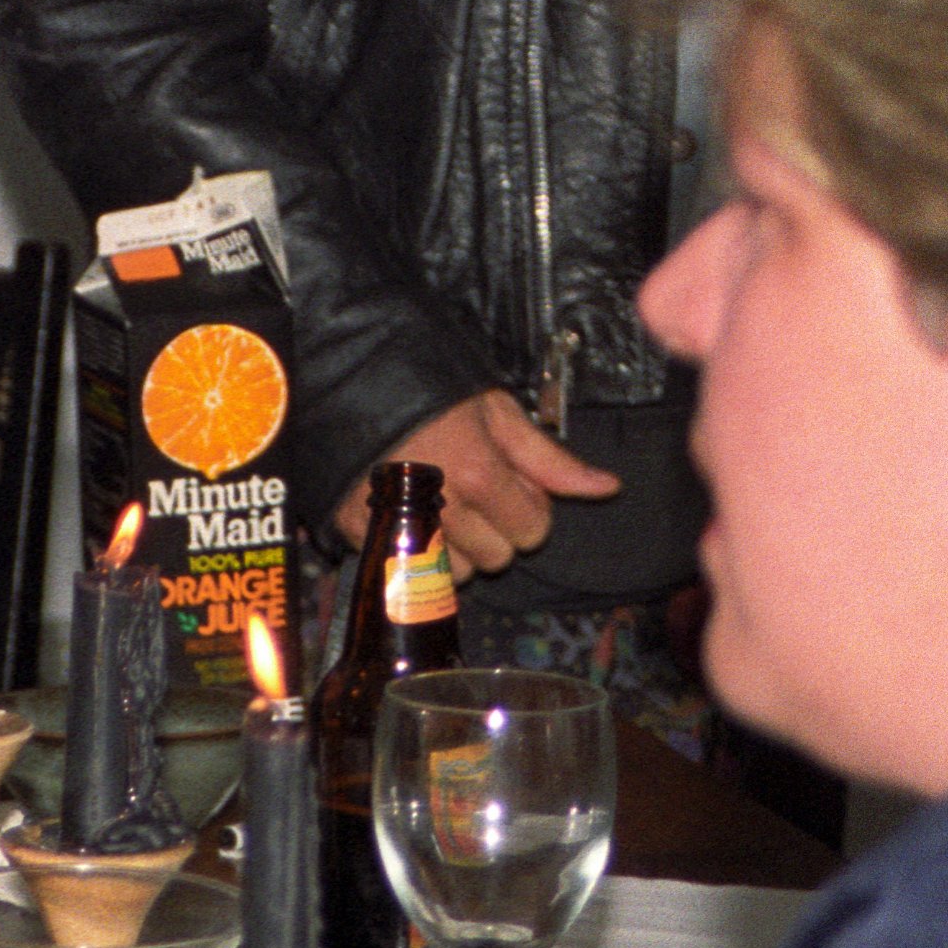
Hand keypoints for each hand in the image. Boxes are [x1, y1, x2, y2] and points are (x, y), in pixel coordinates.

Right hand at [335, 391, 619, 574]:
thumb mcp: (493, 408)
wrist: (340, 373)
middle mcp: (441, 509)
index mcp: (478, 474)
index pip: (532, 530)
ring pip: (454, 575)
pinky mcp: (359, 533)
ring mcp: (397, 526)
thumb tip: (607, 487)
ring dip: (456, 550)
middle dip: (494, 530)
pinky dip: (414, 551)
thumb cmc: (422, 381)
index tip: (507, 485)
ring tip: (439, 507)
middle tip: (472, 491)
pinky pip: (407, 570)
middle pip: (497, 558)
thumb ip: (546, 458)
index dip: (527, 507)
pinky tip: (407, 514)